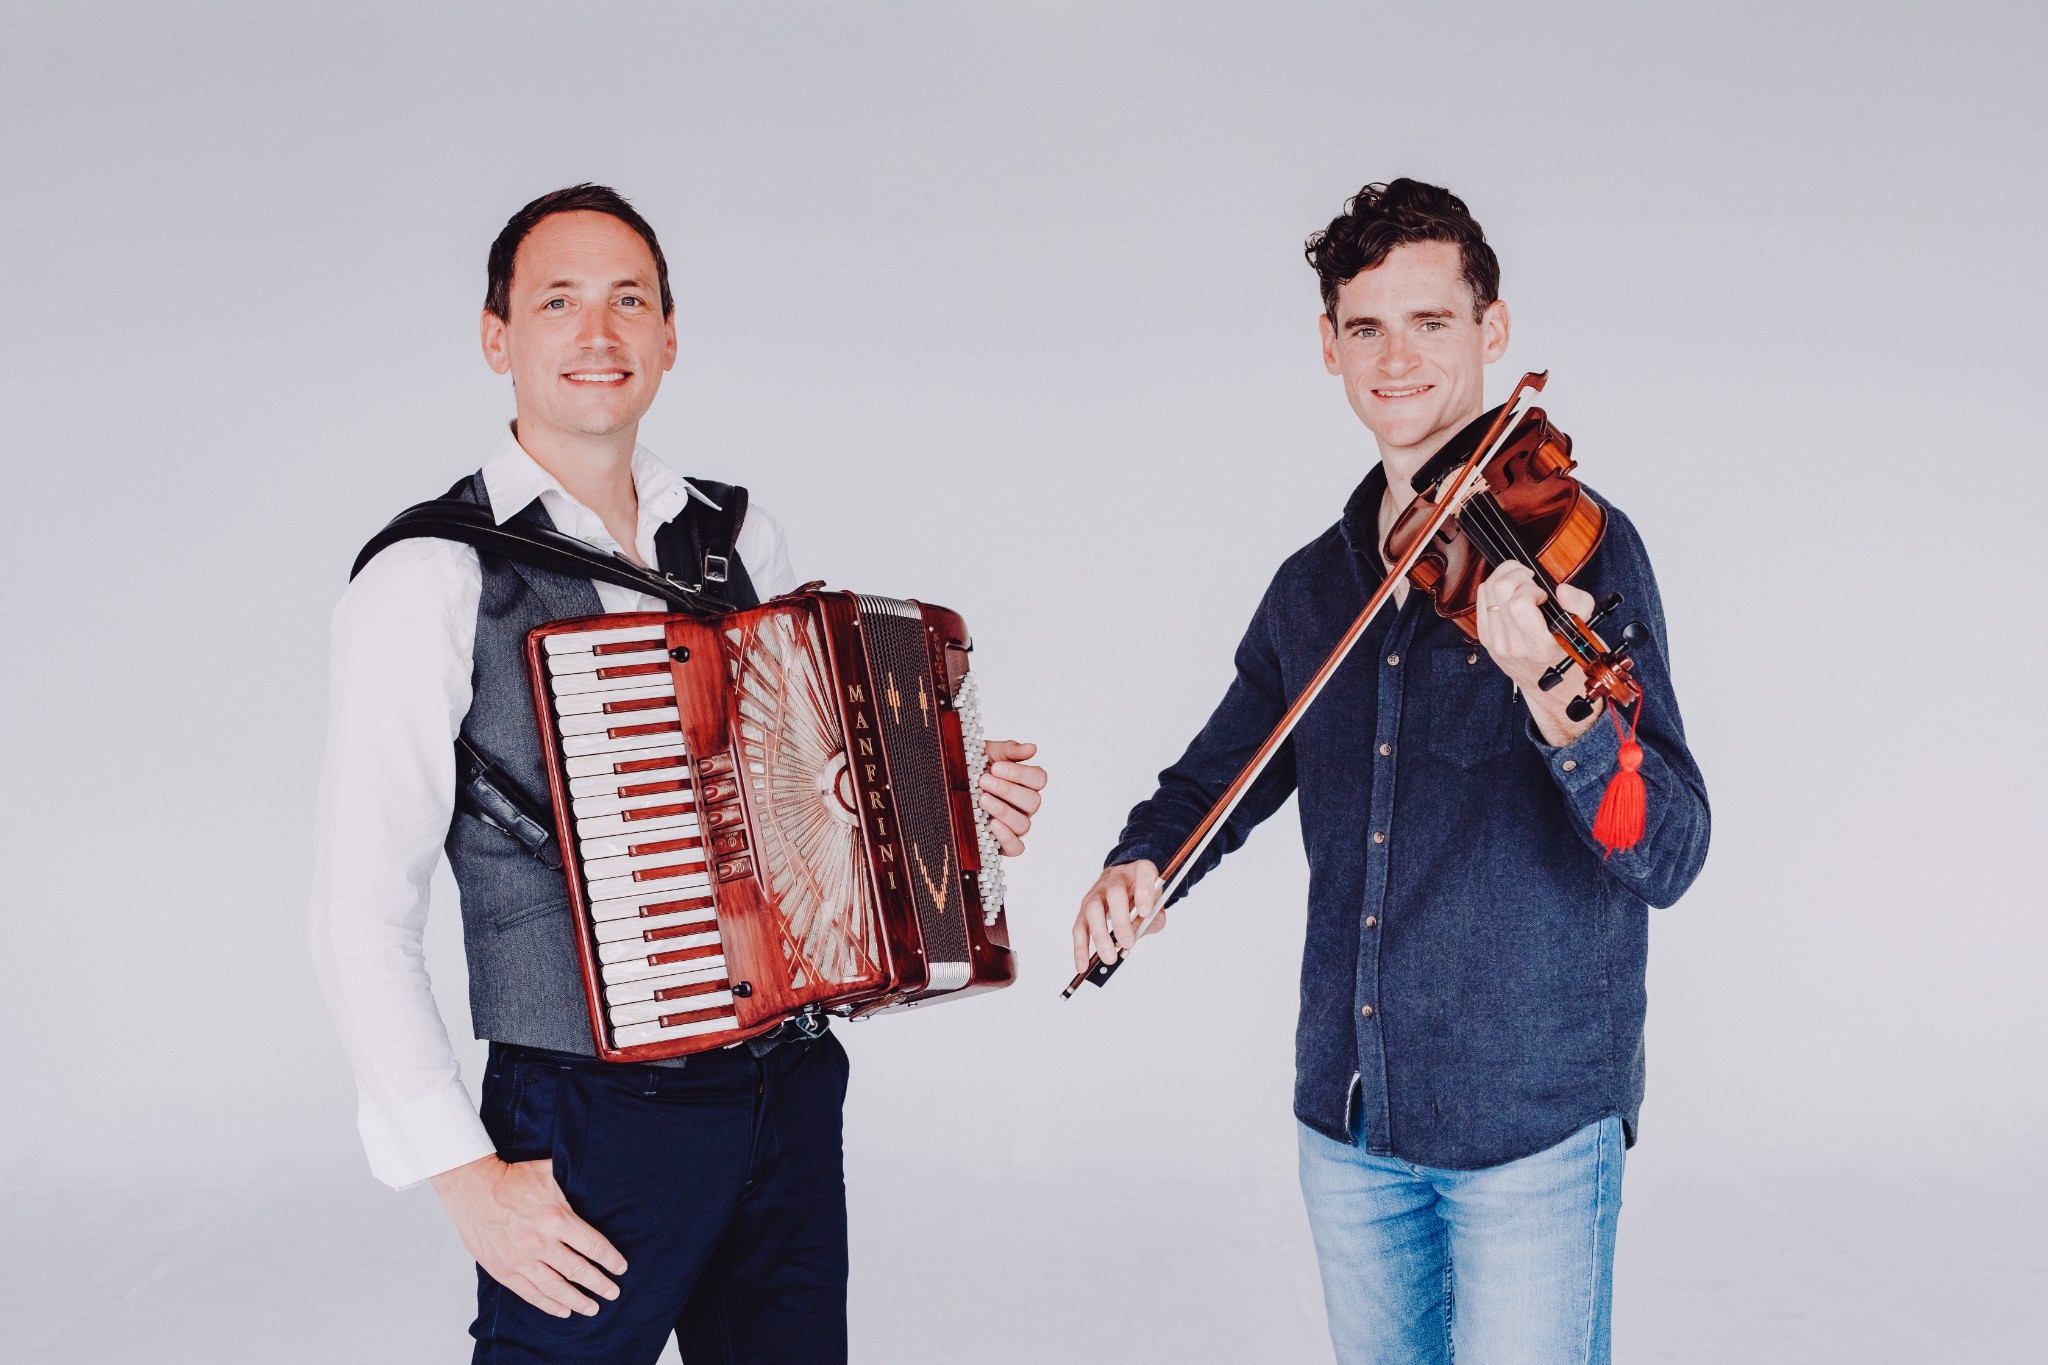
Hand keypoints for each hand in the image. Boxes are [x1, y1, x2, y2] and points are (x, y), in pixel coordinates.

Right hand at [431, 1154, 626, 1318]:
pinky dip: (549, 1305)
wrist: (473, 1190)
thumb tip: (599, 1174)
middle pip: (578, 1271)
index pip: (593, 1246)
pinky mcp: (505, 1271)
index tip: (621, 1268)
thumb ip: (574, 1179)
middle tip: (614, 1293)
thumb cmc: (512, 1178)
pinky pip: (531, 1294)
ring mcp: (522, 1260)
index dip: (610, 1260)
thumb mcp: (549, 1172)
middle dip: (600, 1284)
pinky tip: (563, 1311)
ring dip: (578, 1301)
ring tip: (593, 1309)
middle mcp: (541, 1244)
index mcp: (556, 1219)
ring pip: (556, 1289)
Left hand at [978, 739, 1046, 855]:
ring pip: (1024, 824)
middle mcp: (1024, 806)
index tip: (997, 767)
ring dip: (1003, 810)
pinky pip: (1016, 848)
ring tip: (982, 799)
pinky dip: (1007, 838)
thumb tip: (1032, 748)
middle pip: (1033, 801)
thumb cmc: (972, 767)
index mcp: (1026, 783)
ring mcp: (1015, 825)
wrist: (948, 783)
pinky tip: (992, 825)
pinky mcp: (1003, 844)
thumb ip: (1010, 750)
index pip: (1039, 779)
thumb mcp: (987, 753)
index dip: (1021, 773)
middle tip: (983, 780)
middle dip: (1007, 790)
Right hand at [1073, 860, 1166, 973]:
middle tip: (1128, 944)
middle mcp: (1116, 878)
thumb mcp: (1157, 904)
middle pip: (1115, 894)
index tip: (1146, 911)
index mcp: (1140, 871)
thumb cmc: (1142, 896)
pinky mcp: (1084, 907)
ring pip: (1093, 910)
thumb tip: (1137, 933)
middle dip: (1121, 921)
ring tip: (1109, 957)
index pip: (1144, 874)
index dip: (1144, 892)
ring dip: (1100, 935)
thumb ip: (1153, 919)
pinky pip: (1080, 926)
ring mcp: (1097, 892)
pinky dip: (1081, 947)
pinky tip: (1083, 964)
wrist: (1125, 883)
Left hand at [1472, 561, 1599, 745]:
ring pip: (1487, 591)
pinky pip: (1481, 600)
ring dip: (1505, 577)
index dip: (1531, 588)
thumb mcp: (1585, 630)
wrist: (1552, 688)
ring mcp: (1495, 643)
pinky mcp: (1486, 639)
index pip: (1519, 603)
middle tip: (1531, 580)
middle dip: (1517, 574)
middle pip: (1499, 590)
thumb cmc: (1569, 655)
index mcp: (1539, 645)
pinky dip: (1494, 589)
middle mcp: (1513, 645)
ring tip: (1522, 582)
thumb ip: (1579, 605)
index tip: (1543, 594)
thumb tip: (1562, 589)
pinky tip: (1511, 593)